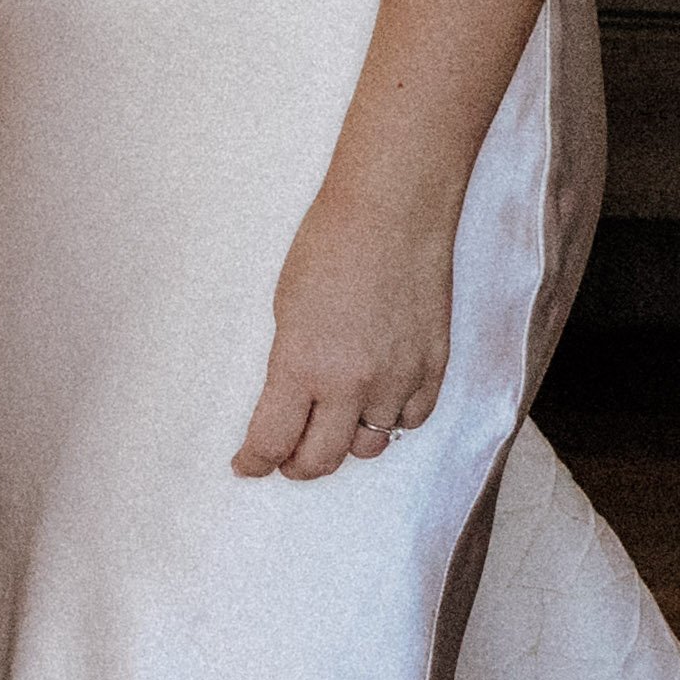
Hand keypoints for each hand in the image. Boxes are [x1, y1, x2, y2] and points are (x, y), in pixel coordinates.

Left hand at [237, 191, 454, 477]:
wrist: (393, 214)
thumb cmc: (329, 248)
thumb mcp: (286, 311)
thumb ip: (290, 367)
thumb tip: (290, 403)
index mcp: (302, 366)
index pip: (272, 440)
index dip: (253, 461)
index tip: (245, 465)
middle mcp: (352, 384)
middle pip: (320, 460)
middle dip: (296, 465)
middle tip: (284, 460)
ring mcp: (398, 380)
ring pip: (370, 446)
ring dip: (345, 443)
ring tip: (332, 428)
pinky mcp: (434, 368)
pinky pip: (411, 421)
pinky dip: (391, 422)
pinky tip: (376, 408)